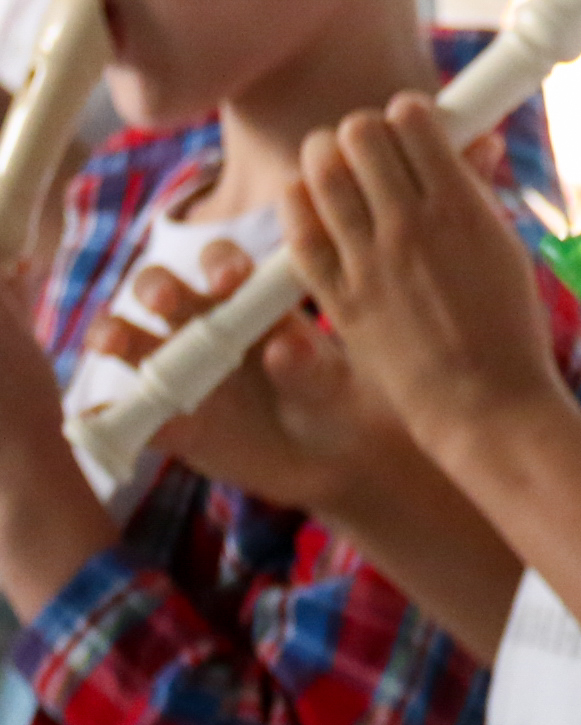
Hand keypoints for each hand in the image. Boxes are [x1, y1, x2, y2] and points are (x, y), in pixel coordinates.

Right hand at [94, 241, 399, 512]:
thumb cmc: (333, 402)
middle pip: (163, 290)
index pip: (224, 265)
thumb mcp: (330, 385)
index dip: (220, 264)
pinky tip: (102, 417)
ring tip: (112, 342)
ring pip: (130, 340)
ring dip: (113, 333)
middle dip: (156, 287)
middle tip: (166, 300)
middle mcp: (202, 329)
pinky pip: (127, 414)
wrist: (328, 460)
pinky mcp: (167, 421)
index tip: (228, 280)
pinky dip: (109, 414)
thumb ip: (309, 365)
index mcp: (248, 305)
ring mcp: (178, 373)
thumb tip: (284, 345)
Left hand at [286, 98, 570, 448]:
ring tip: (337, 168)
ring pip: (319, 174)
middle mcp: (410, 226)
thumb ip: (476, 191)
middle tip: (370, 146)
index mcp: (461, 208)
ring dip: (324, 158)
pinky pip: (299, 231)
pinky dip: (301, 207)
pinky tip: (316, 208)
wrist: (484, 402)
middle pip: (358, 137)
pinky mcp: (338, 295)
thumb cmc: (508, 326)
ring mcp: (368, 261)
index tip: (411, 123)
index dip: (407, 113)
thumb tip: (473, 139)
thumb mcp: (504, 248)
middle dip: (361, 131)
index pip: (412, 121)